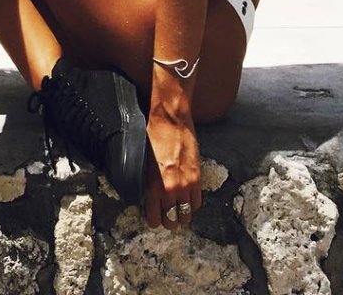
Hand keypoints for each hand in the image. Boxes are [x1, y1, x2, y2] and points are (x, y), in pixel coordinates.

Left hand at [144, 109, 201, 229]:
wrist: (170, 120)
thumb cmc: (153, 137)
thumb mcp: (144, 164)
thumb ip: (149, 184)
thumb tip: (151, 198)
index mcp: (153, 187)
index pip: (155, 220)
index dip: (154, 220)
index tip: (155, 215)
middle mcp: (169, 190)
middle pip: (172, 222)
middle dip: (169, 220)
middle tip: (167, 212)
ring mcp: (185, 185)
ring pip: (186, 215)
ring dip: (182, 213)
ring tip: (178, 207)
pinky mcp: (197, 178)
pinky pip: (197, 203)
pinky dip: (192, 203)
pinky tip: (187, 196)